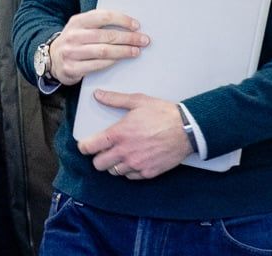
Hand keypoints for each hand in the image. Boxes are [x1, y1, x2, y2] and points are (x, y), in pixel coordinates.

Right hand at [48, 9, 149, 85]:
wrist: (51, 59)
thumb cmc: (74, 41)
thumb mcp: (80, 27)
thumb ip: (97, 23)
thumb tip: (127, 24)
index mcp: (77, 21)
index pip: (103, 16)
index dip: (122, 20)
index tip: (136, 25)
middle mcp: (73, 36)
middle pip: (106, 35)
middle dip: (128, 38)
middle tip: (143, 40)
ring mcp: (71, 53)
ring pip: (104, 51)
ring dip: (123, 51)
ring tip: (136, 51)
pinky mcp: (73, 68)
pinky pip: (97, 65)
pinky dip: (112, 62)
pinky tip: (121, 60)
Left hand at [77, 91, 192, 179]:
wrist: (187, 129)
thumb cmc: (163, 114)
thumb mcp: (137, 101)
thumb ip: (115, 99)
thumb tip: (98, 95)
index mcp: (119, 134)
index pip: (91, 147)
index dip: (84, 147)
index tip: (85, 146)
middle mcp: (125, 152)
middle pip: (99, 164)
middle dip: (98, 157)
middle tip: (104, 150)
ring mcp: (137, 164)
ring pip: (114, 172)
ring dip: (114, 164)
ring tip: (120, 154)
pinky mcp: (148, 172)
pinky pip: (130, 177)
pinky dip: (129, 170)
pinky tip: (133, 160)